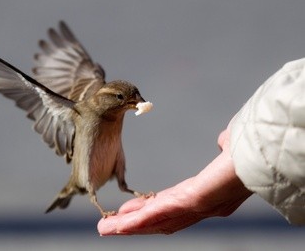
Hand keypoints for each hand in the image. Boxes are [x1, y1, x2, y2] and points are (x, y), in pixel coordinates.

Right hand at [97, 128, 251, 234]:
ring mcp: (193, 207)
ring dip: (128, 228)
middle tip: (108, 226)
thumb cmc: (250, 150)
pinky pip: (158, 215)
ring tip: (105, 229)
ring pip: (154, 222)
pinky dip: (136, 222)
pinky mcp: (191, 201)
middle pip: (157, 220)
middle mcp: (196, 206)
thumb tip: (222, 141)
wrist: (264, 154)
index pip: (167, 205)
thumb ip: (224, 146)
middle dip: (132, 224)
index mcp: (202, 193)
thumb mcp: (231, 148)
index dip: (146, 210)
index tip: (127, 211)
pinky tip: (118, 224)